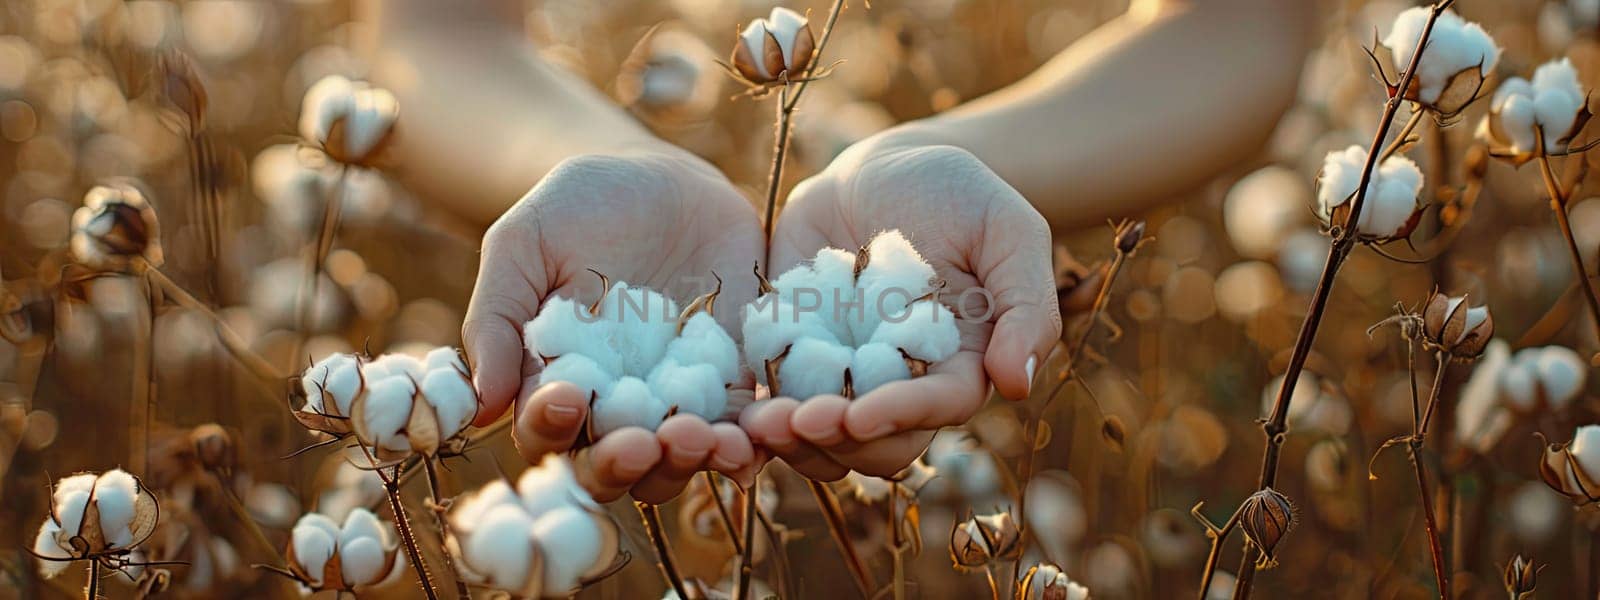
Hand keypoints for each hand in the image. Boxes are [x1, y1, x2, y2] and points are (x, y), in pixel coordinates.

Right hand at [464, 151, 763, 502]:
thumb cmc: (579, 207)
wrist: (664, 179)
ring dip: (689, 463)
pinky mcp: (736, 383)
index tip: (564, 400)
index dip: (551, 428)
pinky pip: (743, 426)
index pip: (545, 433)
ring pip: (678, 460)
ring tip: (705, 441)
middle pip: (613, 468)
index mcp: (554, 384)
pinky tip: (757, 437)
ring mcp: (677, 401)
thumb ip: (499, 318)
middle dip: (624, 465)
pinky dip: (750, 441)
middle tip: (643, 443)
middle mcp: (615, 409)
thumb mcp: (524, 244)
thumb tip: (482, 403)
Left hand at [742, 142, 1060, 479]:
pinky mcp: (790, 356)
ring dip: (790, 441)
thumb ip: (1024, 304)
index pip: (934, 408)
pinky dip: (754, 414)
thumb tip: (1018, 384)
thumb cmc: (959, 194)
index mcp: (958, 365)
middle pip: (875, 444)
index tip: (859, 413)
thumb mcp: (1007, 231)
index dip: (899, 415)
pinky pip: (771, 400)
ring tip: (758, 423)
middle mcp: (900, 384)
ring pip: (820, 440)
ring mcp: (841, 375)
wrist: (883, 168)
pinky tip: (732, 408)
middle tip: (796, 421)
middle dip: (836, 440)